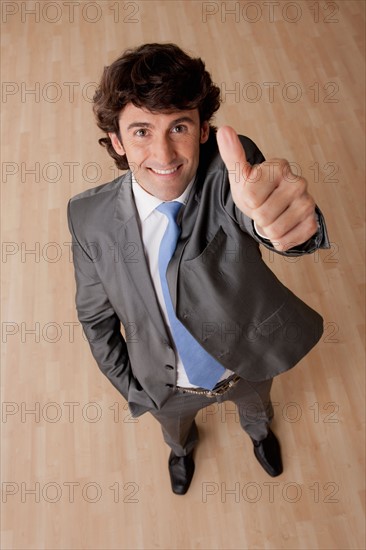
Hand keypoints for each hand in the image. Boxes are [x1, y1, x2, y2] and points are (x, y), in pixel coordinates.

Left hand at [216, 126, 317, 251]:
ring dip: (267, 229)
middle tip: (262, 208)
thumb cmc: (254, 189)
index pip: (251, 196)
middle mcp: (298, 183)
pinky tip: (281, 228)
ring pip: (275, 230)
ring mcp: (308, 203)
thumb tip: (224, 130)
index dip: (248, 201)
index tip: (254, 195)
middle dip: (257, 217)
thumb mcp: (240, 175)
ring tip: (271, 217)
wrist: (272, 207)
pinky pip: (287, 241)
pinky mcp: (312, 222)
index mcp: (279, 167)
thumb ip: (232, 154)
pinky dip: (279, 240)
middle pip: (263, 215)